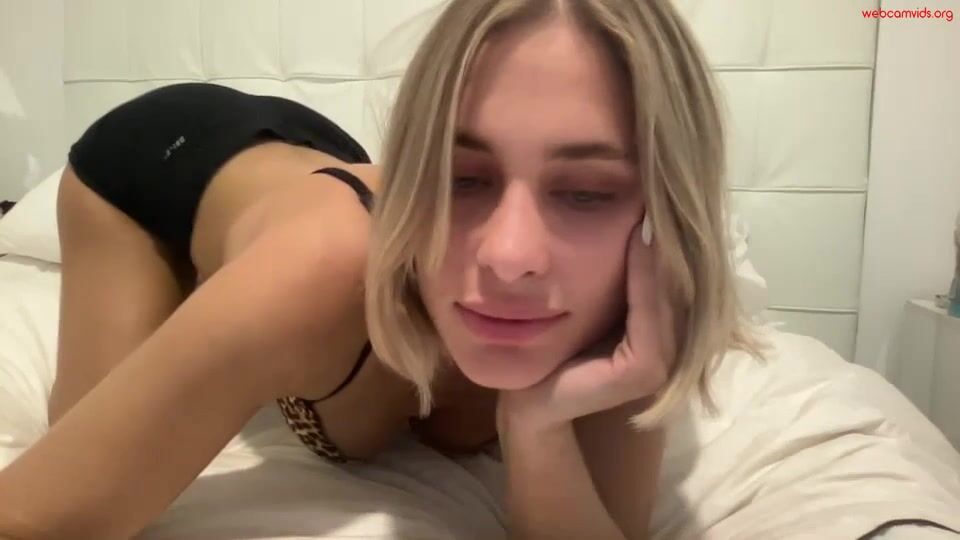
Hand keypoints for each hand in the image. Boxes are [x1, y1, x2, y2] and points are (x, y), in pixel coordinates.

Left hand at [498, 214, 677, 430]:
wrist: (527, 397)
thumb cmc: (553, 347)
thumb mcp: (591, 300)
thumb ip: (619, 274)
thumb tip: (636, 212)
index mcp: (661, 333)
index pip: (670, 278)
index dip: (666, 238)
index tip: (654, 194)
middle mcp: (672, 350)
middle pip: (677, 283)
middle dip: (670, 237)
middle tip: (661, 191)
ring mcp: (663, 364)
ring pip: (668, 294)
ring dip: (661, 251)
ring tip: (651, 209)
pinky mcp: (644, 371)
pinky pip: (649, 315)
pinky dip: (644, 278)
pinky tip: (636, 242)